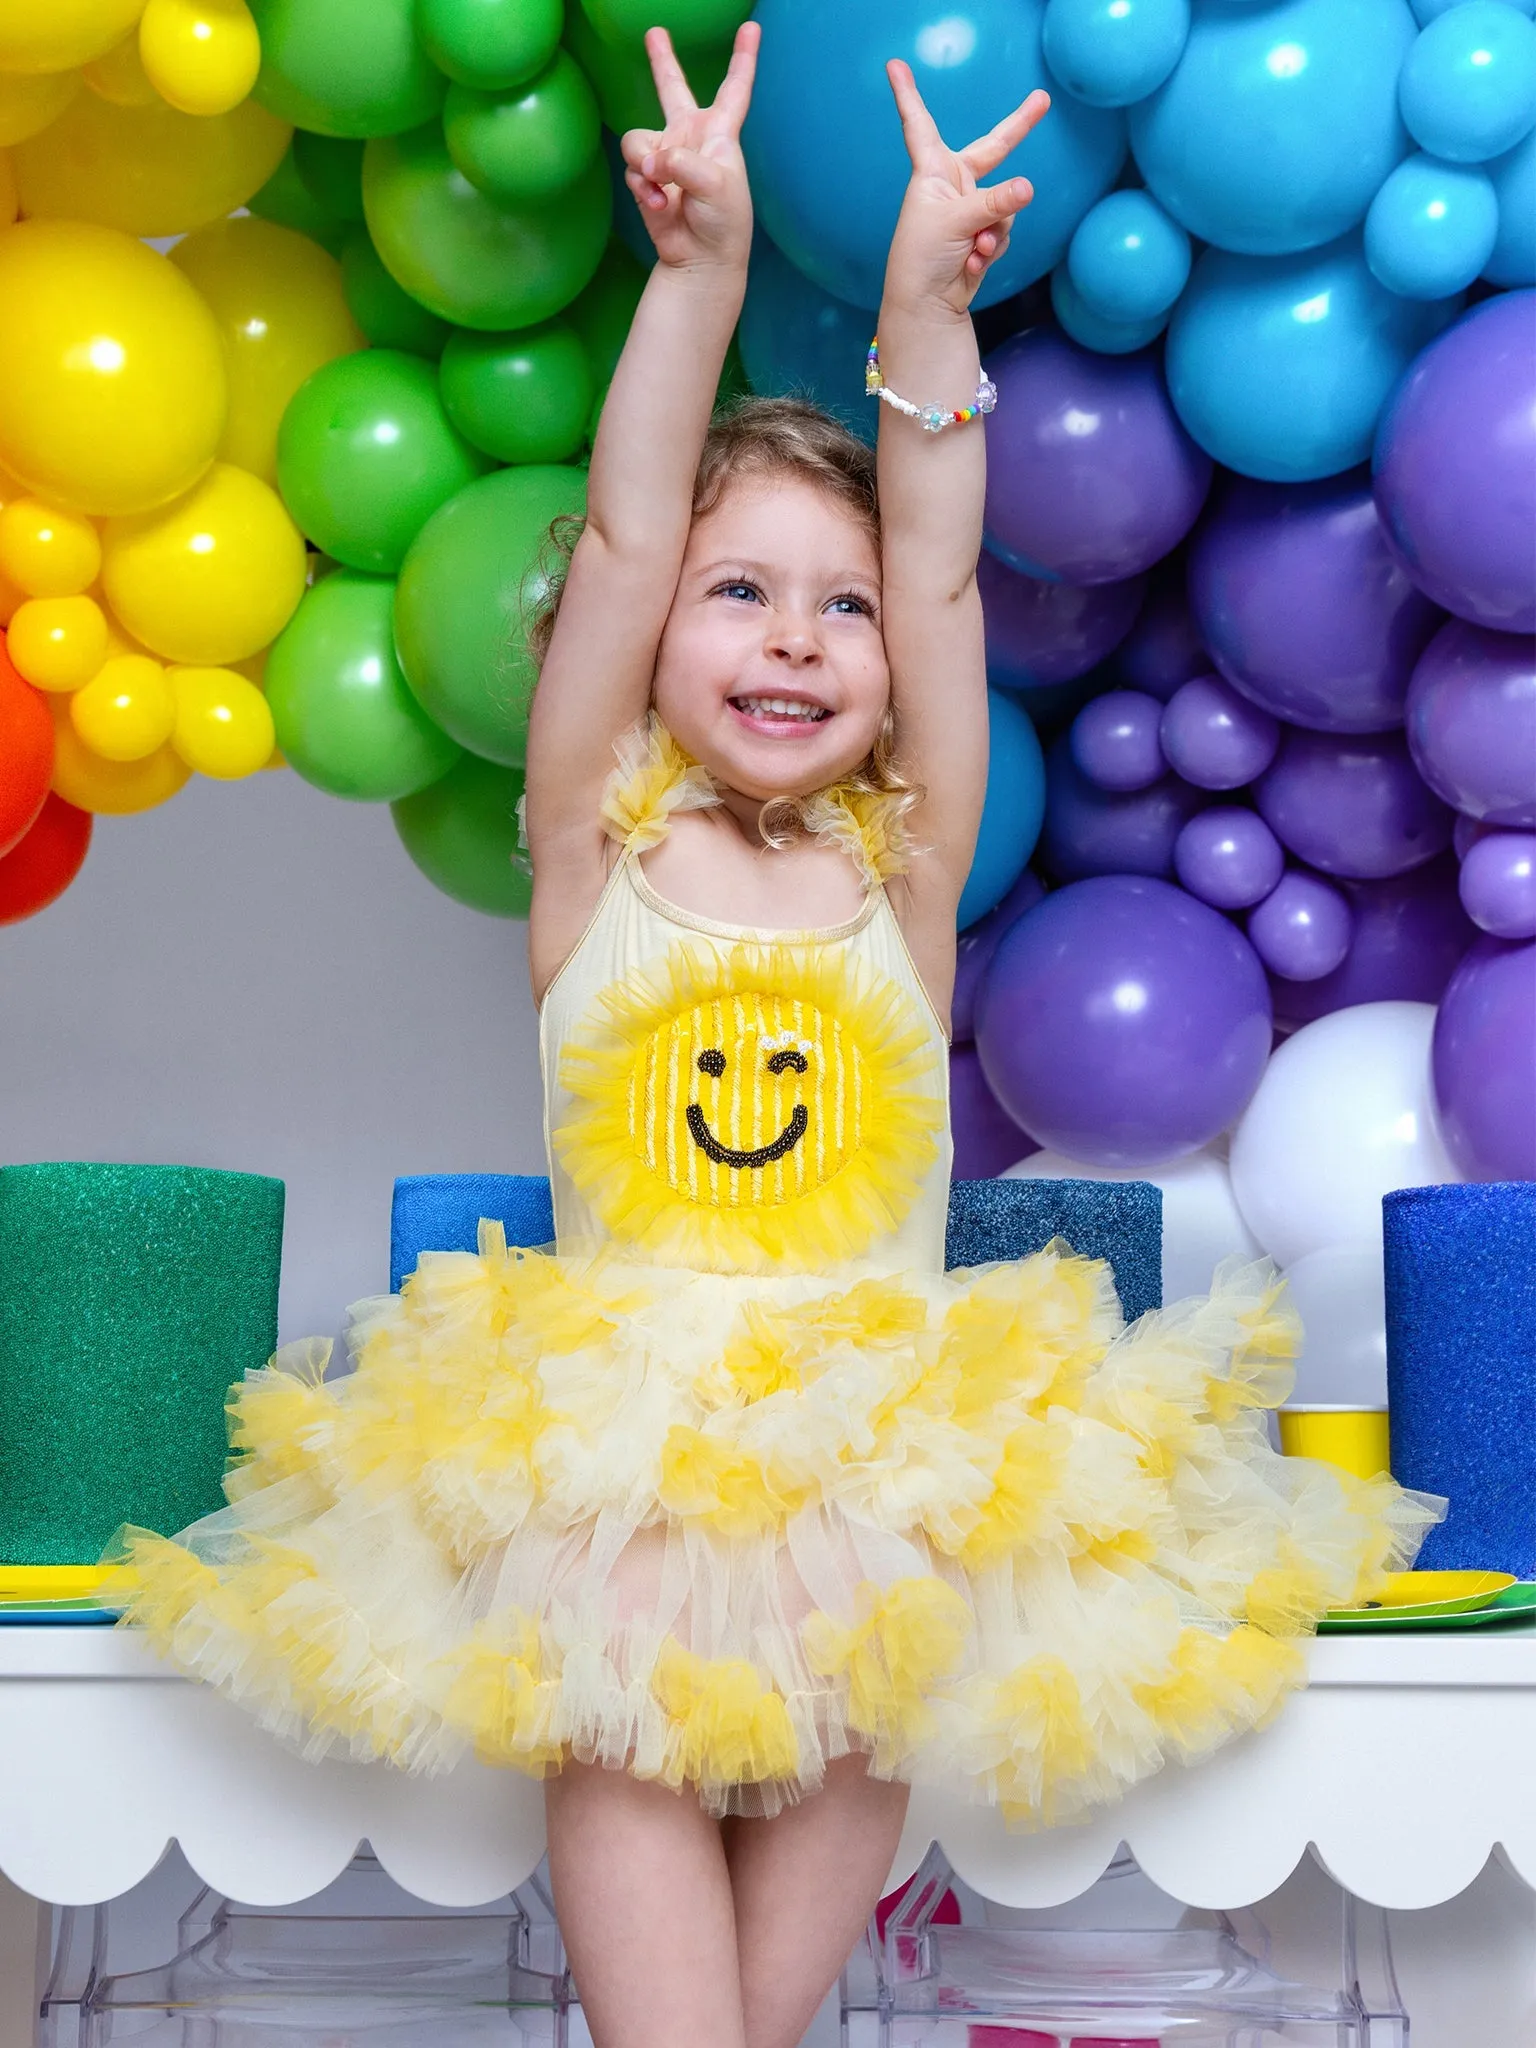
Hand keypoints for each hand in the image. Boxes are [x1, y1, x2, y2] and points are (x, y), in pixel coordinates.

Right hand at [622, 22, 758, 272]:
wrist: (702, 260)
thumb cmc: (723, 223)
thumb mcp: (716, 185)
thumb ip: (682, 162)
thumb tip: (648, 161)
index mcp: (720, 133)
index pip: (735, 89)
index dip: (743, 59)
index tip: (752, 29)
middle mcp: (690, 138)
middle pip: (673, 90)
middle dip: (662, 62)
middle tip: (654, 33)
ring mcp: (665, 157)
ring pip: (637, 139)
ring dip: (645, 165)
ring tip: (663, 190)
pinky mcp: (646, 179)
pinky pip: (631, 169)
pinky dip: (642, 188)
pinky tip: (659, 205)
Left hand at [884, 63, 1049, 316]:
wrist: (926, 305)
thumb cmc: (922, 257)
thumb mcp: (955, 222)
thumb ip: (994, 202)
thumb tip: (1029, 187)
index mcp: (932, 172)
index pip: (919, 125)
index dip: (908, 96)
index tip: (894, 67)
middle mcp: (952, 184)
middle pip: (992, 149)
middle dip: (1018, 128)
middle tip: (1042, 100)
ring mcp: (971, 208)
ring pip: (1006, 205)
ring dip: (994, 230)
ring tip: (973, 248)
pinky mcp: (984, 233)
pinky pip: (1003, 230)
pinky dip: (992, 248)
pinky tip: (972, 263)